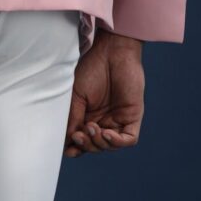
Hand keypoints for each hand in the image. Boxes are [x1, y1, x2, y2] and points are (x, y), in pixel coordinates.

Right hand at [64, 29, 144, 156]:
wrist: (110, 52)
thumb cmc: (90, 69)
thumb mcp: (74, 97)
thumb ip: (72, 119)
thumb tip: (67, 142)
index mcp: (86, 117)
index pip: (82, 142)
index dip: (75, 148)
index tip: (68, 147)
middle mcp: (102, 121)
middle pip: (94, 146)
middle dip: (86, 145)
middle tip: (79, 134)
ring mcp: (118, 120)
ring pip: (109, 145)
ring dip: (99, 143)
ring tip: (91, 128)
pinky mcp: (132, 116)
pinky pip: (128, 139)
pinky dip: (116, 141)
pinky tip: (106, 133)